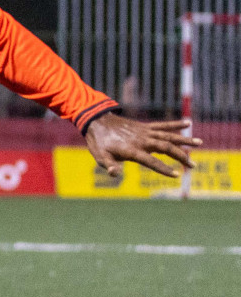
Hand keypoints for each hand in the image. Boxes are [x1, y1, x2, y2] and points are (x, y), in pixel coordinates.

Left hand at [84, 114, 201, 178]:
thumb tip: (115, 174)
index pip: (151, 161)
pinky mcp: (145, 126)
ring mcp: (145, 132)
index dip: (163, 169)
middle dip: (180, 156)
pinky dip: (175, 124)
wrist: (96, 120)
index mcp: (132, 150)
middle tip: (193, 165)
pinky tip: (188, 123)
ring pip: (168, 135)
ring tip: (200, 143)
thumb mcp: (100, 156)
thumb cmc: (98, 142)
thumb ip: (110, 166)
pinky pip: (162, 125)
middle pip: (166, 148)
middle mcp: (142, 140)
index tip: (176, 175)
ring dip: (184, 139)